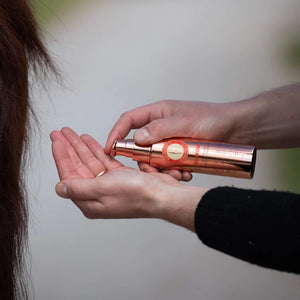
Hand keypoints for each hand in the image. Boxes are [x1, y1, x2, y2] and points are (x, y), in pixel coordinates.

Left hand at [51, 127, 206, 229]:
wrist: (163, 195)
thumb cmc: (137, 195)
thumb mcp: (103, 189)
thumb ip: (79, 188)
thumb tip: (59, 187)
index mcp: (90, 201)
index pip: (69, 175)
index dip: (61, 156)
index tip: (56, 140)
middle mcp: (97, 194)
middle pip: (78, 167)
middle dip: (69, 149)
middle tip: (59, 133)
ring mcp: (109, 185)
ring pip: (90, 162)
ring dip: (81, 147)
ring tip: (72, 133)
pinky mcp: (120, 178)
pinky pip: (104, 161)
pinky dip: (97, 150)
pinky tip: (89, 141)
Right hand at [105, 100, 236, 179]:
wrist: (236, 129)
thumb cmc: (213, 118)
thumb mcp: (184, 121)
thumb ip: (160, 129)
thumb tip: (137, 139)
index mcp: (157, 114)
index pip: (129, 121)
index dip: (116, 133)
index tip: (110, 150)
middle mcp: (160, 128)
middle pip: (140, 146)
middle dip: (145, 161)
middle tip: (154, 171)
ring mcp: (169, 141)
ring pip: (155, 159)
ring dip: (162, 170)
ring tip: (179, 174)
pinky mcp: (179, 153)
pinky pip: (169, 165)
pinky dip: (175, 172)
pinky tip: (186, 174)